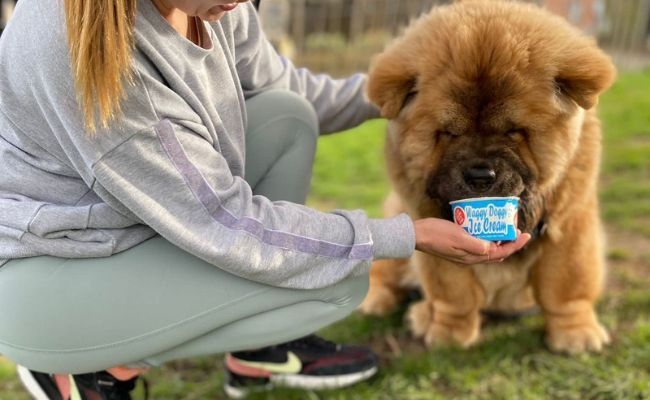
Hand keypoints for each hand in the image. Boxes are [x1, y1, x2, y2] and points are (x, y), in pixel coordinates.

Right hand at [413, 218, 530, 264]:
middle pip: (497, 253)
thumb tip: (492, 248)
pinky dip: (487, 237)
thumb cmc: (436, 235)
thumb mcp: (457, 238)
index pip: (500, 253)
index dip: (515, 245)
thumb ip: (475, 244)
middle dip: (510, 243)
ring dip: (499, 240)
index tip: (525, 235)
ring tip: (505, 227)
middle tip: (517, 229)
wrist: (417, 235)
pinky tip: (486, 227)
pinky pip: (479, 243)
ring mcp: (464, 253)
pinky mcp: (459, 246)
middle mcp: (470, 257)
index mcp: (472, 257)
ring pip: (489, 249)